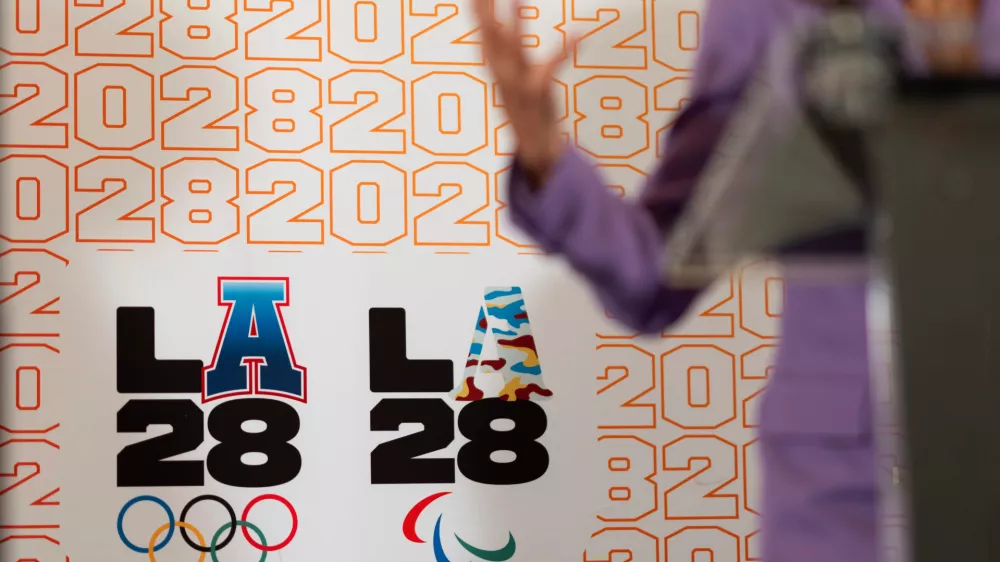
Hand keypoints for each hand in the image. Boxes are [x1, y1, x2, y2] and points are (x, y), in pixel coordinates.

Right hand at [473, 0, 577, 185]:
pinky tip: (578, 34)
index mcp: (499, 73)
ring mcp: (517, 88)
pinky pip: (549, 70)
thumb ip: (509, 56)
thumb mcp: (516, 82)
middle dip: (485, 13)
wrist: (538, 153)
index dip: (478, 14)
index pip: (484, 36)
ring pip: (513, 52)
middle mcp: (503, 78)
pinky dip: (563, 52)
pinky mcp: (537, 98)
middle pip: (489, 39)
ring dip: (515, 25)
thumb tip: (503, 32)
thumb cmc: (530, 114)